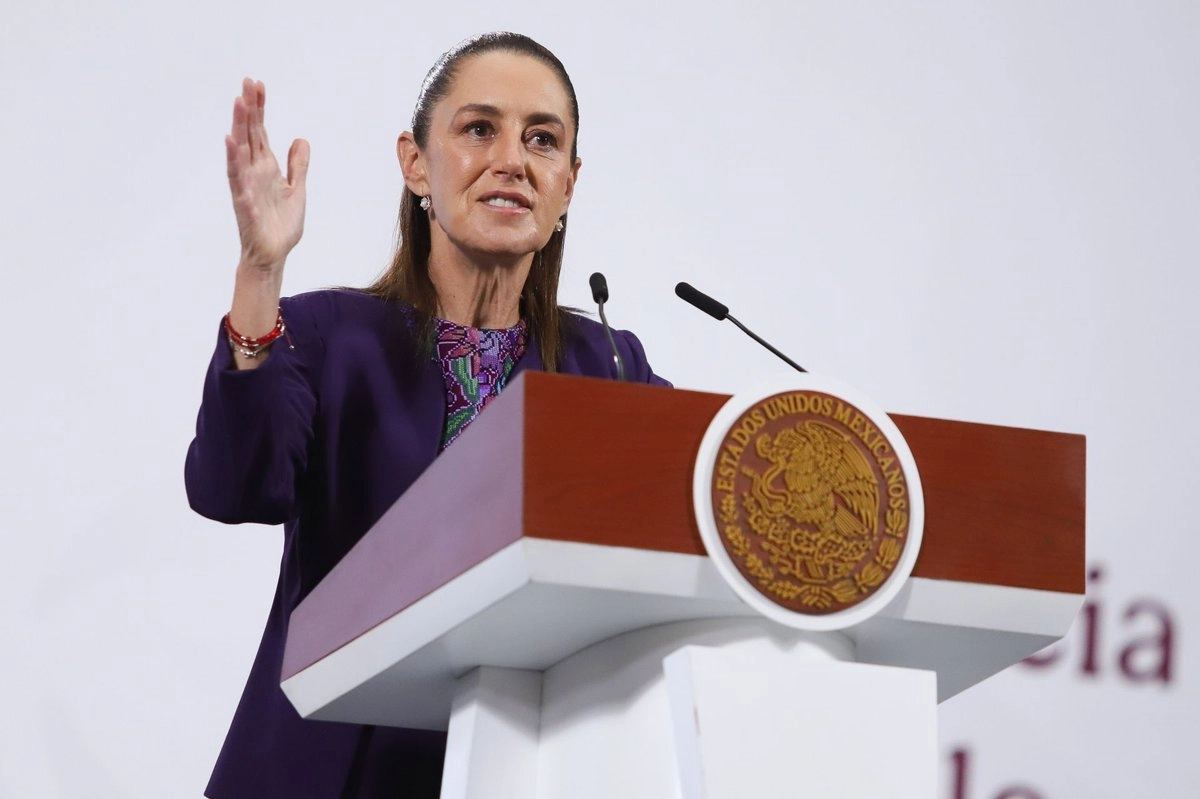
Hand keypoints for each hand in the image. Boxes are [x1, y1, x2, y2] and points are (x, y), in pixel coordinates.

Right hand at [226, 78, 308, 273]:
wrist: (274, 255)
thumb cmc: (281, 225)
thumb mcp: (296, 190)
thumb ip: (298, 166)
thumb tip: (300, 140)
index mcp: (266, 168)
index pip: (261, 132)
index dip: (260, 109)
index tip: (258, 85)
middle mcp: (253, 172)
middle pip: (249, 135)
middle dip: (248, 109)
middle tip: (247, 83)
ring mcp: (247, 186)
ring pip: (241, 151)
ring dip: (239, 127)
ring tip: (239, 103)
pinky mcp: (245, 203)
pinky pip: (237, 179)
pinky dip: (234, 161)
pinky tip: (231, 143)